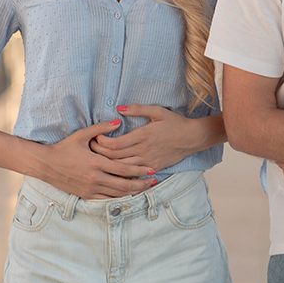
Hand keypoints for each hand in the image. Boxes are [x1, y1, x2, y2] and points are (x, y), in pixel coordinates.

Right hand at [44, 120, 156, 198]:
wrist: (45, 164)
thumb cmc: (64, 148)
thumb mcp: (82, 135)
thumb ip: (101, 128)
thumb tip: (118, 121)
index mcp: (96, 163)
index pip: (123, 169)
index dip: (139, 170)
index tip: (151, 170)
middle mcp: (95, 178)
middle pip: (123, 184)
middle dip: (140, 184)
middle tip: (153, 181)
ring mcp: (90, 188)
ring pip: (116, 194)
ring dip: (132, 192)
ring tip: (145, 189)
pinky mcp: (85, 195)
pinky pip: (106, 200)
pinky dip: (118, 198)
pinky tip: (127, 196)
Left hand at [90, 104, 220, 171]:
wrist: (192, 138)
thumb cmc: (175, 123)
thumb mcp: (157, 111)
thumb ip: (137, 109)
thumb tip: (118, 108)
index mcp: (142, 135)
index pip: (115, 144)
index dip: (101, 142)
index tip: (95, 137)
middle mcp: (143, 150)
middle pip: (114, 157)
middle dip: (99, 154)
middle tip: (91, 149)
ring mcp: (148, 161)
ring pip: (122, 167)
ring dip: (108, 164)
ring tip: (98, 160)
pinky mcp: (153, 168)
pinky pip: (134, 173)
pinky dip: (122, 173)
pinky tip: (114, 170)